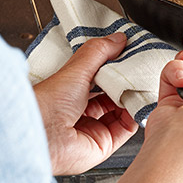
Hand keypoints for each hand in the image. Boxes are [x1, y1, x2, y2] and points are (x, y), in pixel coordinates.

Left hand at [33, 33, 138, 175]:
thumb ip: (98, 51)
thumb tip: (118, 39)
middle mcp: (81, 110)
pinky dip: (134, 116)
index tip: (129, 57)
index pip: (99, 78)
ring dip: (132, 99)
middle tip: (138, 71)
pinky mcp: (102, 144)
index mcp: (71, 91)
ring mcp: (92, 127)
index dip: (115, 68)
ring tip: (139, 86)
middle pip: (112, 95)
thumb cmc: (48, 102)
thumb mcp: (77, 68)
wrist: (42, 133)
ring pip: (121, 111)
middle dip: (126, 84)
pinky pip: (125, 129)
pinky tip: (136, 104)